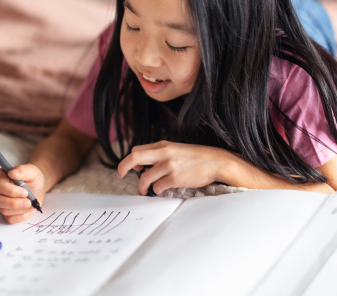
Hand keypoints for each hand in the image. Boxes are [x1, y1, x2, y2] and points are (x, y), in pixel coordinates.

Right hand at [0, 164, 45, 223]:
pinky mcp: (5, 212)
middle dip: (14, 203)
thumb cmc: (32, 177)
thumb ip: (22, 170)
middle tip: (29, 202)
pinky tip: (29, 209)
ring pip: (4, 210)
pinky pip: (10, 219)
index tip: (25, 192)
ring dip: (20, 209)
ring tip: (32, 203)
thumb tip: (12, 172)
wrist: (37, 187)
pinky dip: (22, 216)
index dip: (11, 191)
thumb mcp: (31, 170)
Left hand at [117, 141, 231, 194]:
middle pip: (134, 157)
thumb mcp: (176, 150)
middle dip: (123, 167)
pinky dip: (156, 191)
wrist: (216, 161)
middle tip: (120, 175)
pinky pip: (157, 187)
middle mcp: (164, 153)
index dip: (128, 160)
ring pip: (144, 177)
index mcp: (163, 145)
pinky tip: (161, 191)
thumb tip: (142, 165)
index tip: (126, 168)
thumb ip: (160, 154)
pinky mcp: (175, 178)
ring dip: (142, 186)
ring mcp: (169, 165)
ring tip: (144, 191)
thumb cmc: (196, 157)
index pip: (137, 150)